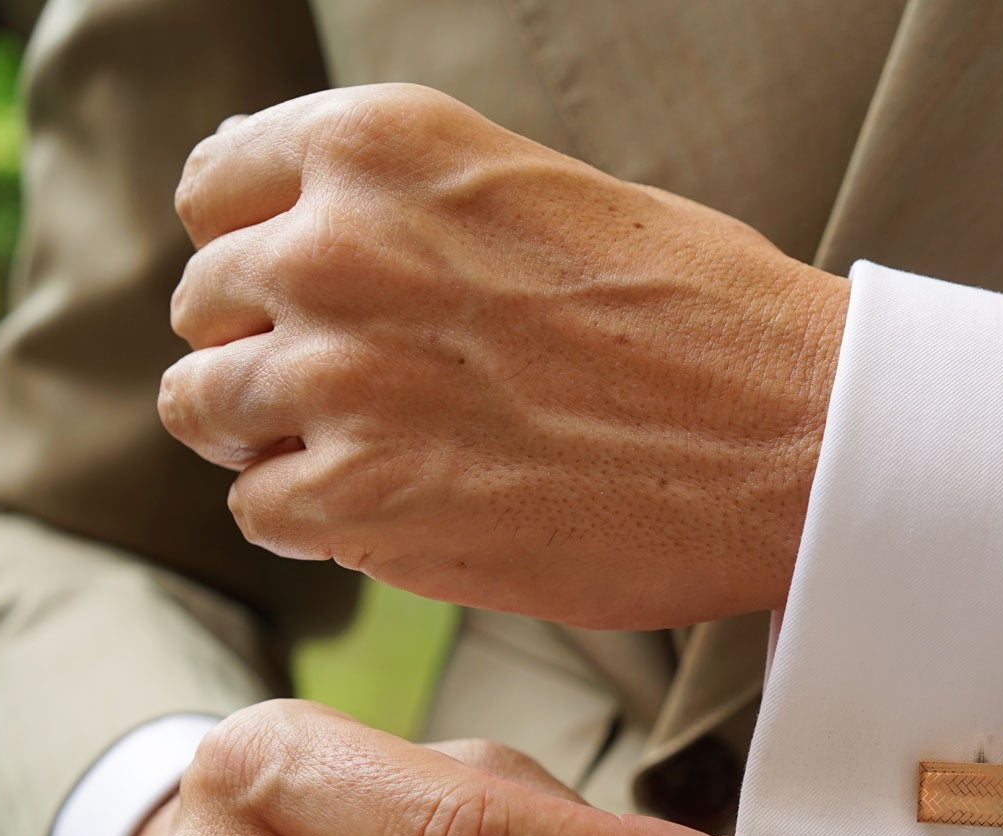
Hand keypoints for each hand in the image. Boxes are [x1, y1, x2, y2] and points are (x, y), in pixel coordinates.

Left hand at [159, 83, 848, 629]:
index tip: (290, 295)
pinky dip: (314, 519)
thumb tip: (325, 245)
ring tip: (369, 457)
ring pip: (206, 410)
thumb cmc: (710, 318)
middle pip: (206, 304)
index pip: (218, 188)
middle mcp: (335, 246)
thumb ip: (418, 214)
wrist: (796, 434)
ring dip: (272, 437)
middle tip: (356, 392)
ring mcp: (339, 376)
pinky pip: (262, 511)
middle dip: (266, 348)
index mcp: (383, 148)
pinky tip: (397, 510)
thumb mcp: (549, 196)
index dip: (252, 248)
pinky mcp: (363, 497)